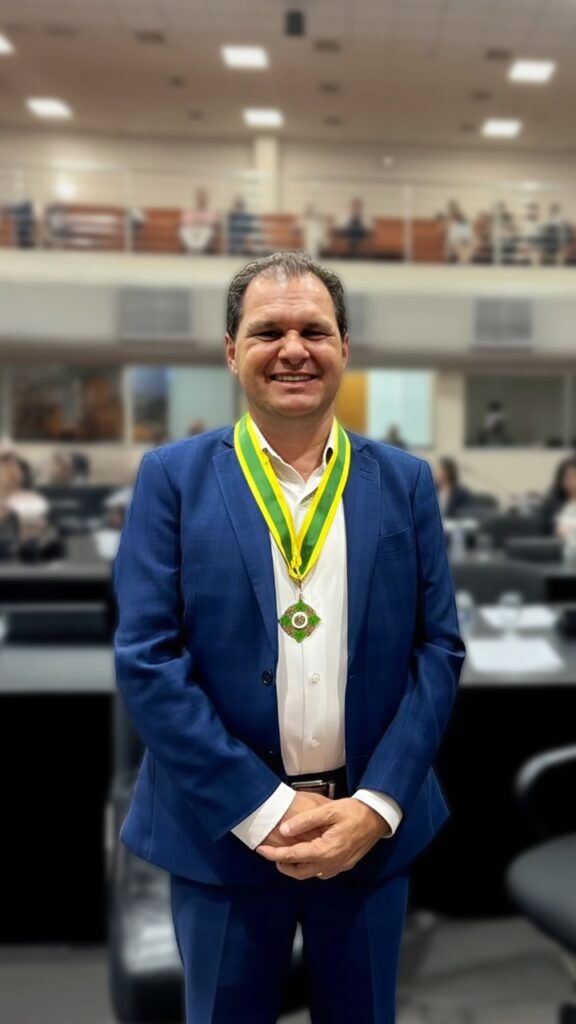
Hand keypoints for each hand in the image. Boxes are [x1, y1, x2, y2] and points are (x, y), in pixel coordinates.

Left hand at [256, 798, 389, 879]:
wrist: (378, 818)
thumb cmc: (354, 812)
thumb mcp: (328, 811)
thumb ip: (305, 821)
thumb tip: (284, 830)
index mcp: (326, 850)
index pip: (293, 856)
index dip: (274, 854)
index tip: (260, 850)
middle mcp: (331, 863)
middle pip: (299, 872)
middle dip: (282, 865)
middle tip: (271, 853)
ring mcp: (339, 866)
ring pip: (311, 874)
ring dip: (296, 867)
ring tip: (286, 854)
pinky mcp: (344, 865)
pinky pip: (322, 871)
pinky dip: (309, 866)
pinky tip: (307, 854)